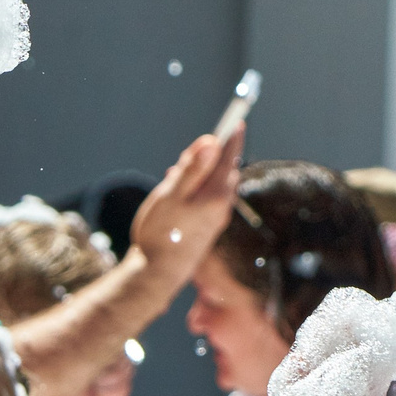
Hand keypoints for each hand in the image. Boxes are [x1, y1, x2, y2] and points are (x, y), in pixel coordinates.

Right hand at [130, 128, 243, 270]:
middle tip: (194, 150)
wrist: (158, 274)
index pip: (229, 156)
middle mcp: (222, 206)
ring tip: (180, 173)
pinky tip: (182, 195)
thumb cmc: (161, 233)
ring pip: (216, 186)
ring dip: (204, 174)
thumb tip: (212, 141)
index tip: (237, 121)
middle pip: (224, 170)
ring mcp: (217, 219)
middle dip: (212, 156)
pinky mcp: (208, 229)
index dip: (232, 136)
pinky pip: (209, 200)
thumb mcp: (173, 194)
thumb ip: (193, 168)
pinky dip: (200, 190)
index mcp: (217, 194)